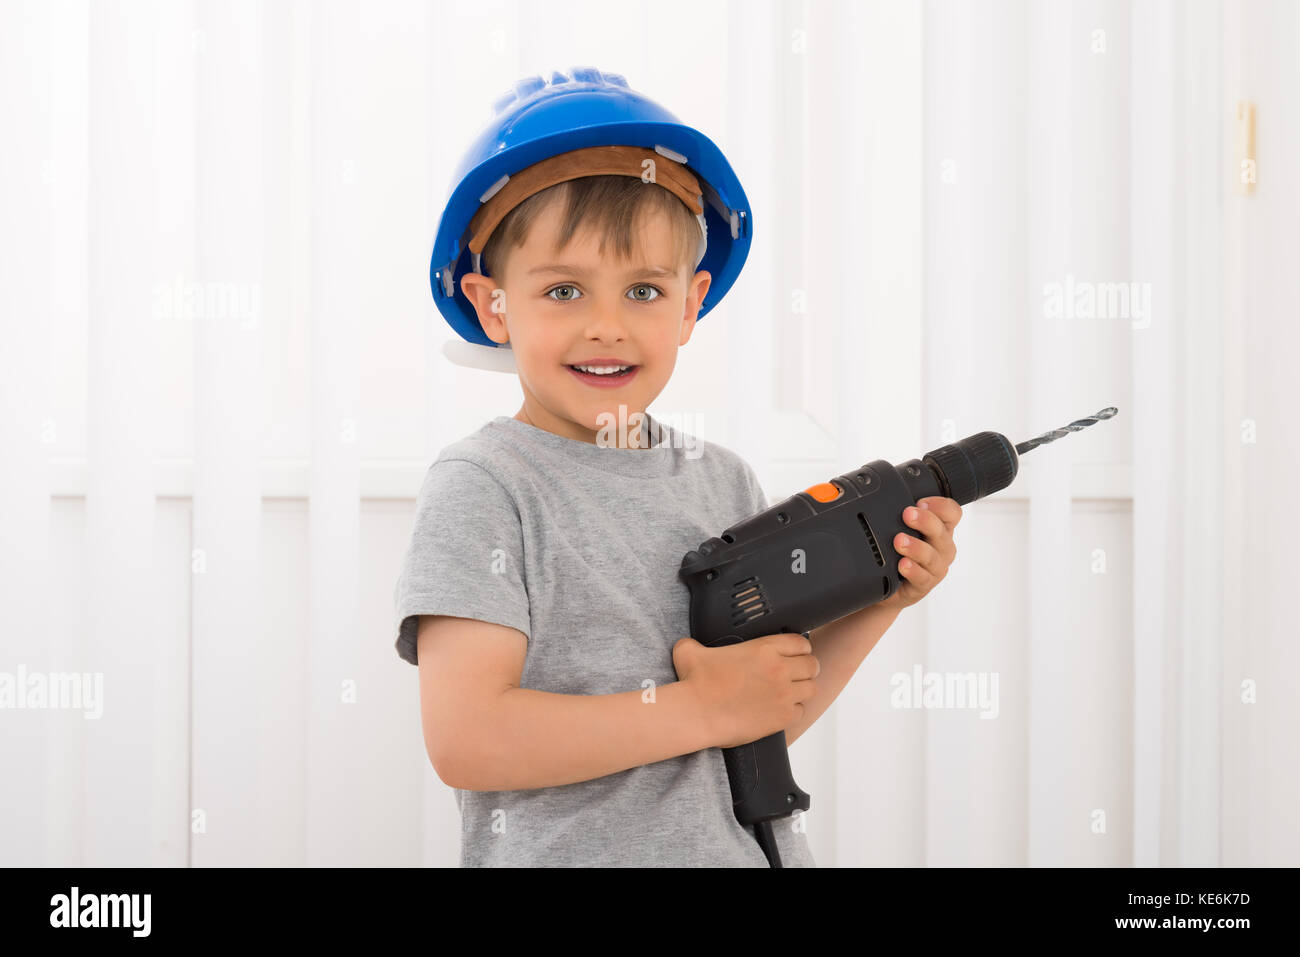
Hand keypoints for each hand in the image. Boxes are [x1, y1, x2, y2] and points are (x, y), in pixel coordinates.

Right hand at [672, 633, 819, 749]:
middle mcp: (779, 669)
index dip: (800, 648)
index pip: (800, 643)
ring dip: (803, 689)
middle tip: (795, 674)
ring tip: (791, 692)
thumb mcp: (690, 651)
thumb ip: (694, 642)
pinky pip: (801, 711)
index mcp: (764, 648)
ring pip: (811, 688)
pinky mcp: (782, 717)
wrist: (696, 714)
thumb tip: (688, 644)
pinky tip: (780, 710)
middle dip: (806, 668)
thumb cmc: (694, 684)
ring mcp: (783, 694)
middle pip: (812, 665)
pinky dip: (793, 711)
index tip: (794, 654)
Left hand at [875, 496, 961, 612]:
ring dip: (916, 547)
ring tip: (899, 541)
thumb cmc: (900, 554)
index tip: (921, 501)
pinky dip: (913, 570)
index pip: (952, 512)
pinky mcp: (923, 585)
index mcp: (941, 529)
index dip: (940, 505)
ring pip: (931, 555)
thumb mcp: (904, 530)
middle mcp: (942, 547)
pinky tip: (903, 565)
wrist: (890, 588)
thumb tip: (885, 495)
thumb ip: (902, 515)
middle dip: (925, 520)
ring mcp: (934, 567)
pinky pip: (922, 578)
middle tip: (907, 514)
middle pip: (942, 531)